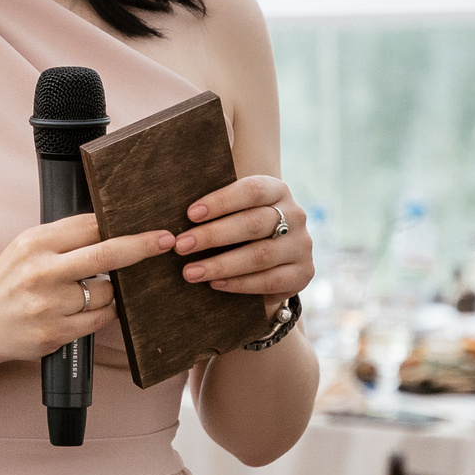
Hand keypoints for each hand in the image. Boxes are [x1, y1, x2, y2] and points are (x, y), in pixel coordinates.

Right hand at [0, 215, 179, 364]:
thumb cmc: (6, 283)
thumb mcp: (25, 249)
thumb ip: (64, 238)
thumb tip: (113, 227)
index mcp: (34, 243)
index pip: (90, 225)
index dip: (124, 224)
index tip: (152, 225)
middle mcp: (40, 271)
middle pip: (106, 254)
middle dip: (142, 246)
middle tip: (167, 241)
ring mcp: (48, 304)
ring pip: (107, 293)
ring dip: (112, 292)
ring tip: (89, 292)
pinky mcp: (54, 332)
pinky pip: (100, 319)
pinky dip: (105, 313)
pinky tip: (89, 309)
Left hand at [175, 175, 314, 313]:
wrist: (270, 263)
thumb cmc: (238, 230)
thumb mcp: (232, 212)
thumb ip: (214, 209)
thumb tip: (170, 214)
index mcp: (277, 190)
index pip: (252, 190)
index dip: (221, 201)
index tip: (190, 214)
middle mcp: (295, 215)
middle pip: (253, 223)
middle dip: (213, 236)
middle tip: (180, 246)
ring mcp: (302, 245)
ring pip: (260, 254)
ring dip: (221, 264)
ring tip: (190, 272)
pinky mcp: (303, 274)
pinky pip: (269, 280)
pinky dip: (239, 283)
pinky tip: (215, 284)